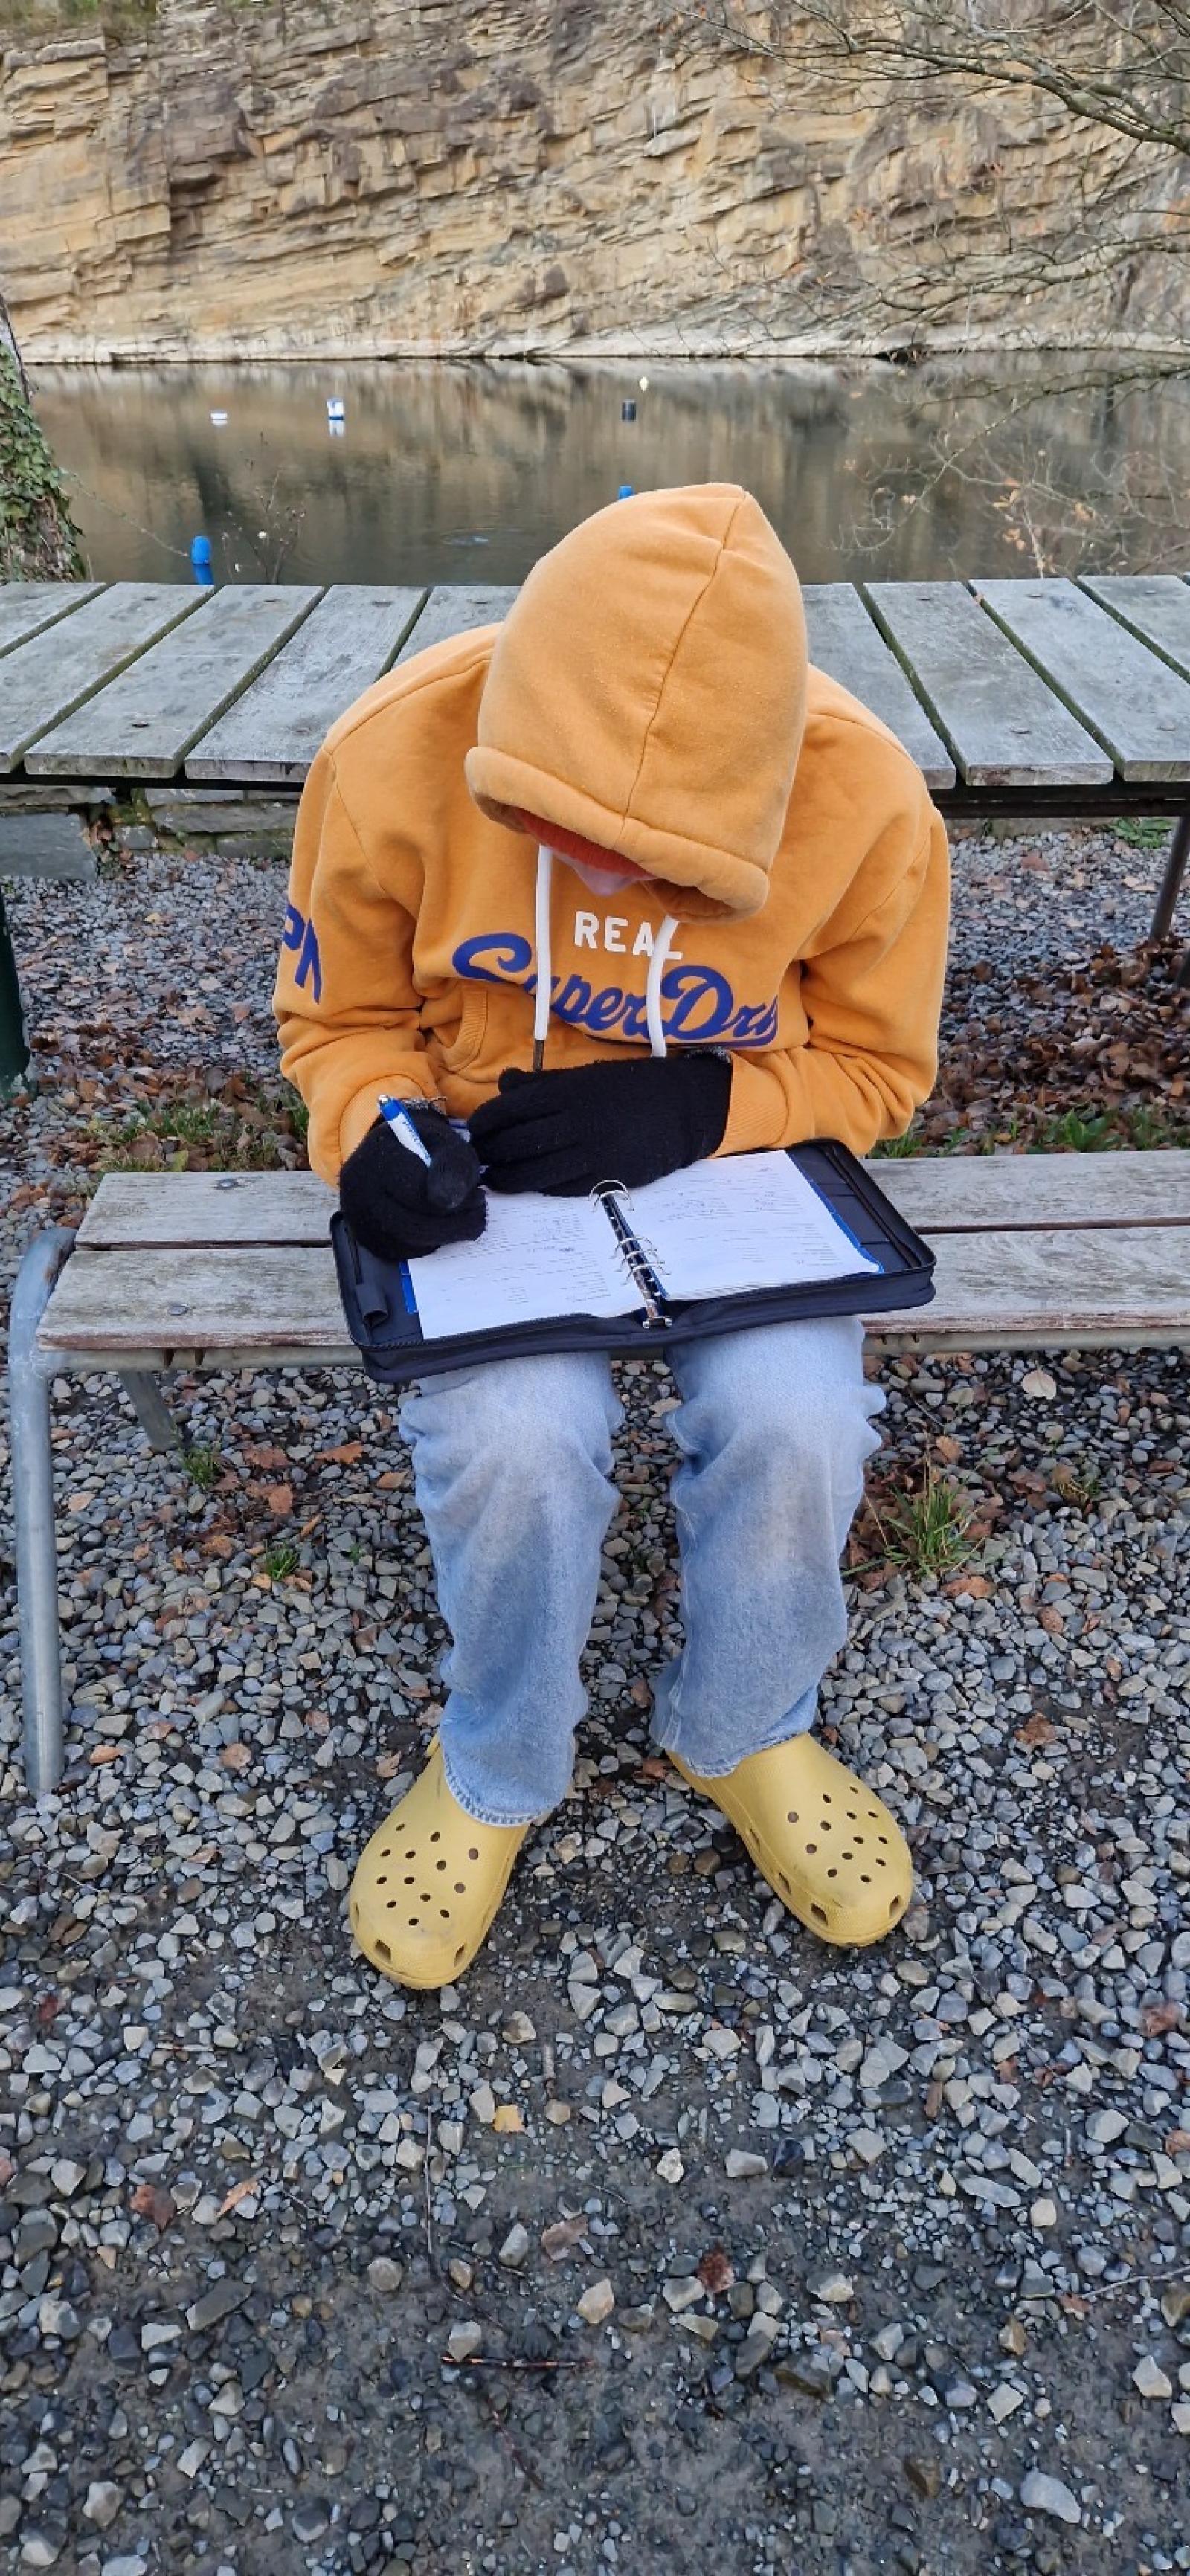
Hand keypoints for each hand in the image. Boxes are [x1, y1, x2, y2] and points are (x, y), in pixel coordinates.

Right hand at [339, 1105, 485, 1259]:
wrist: (398, 1153)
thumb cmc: (427, 1147)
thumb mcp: (448, 1145)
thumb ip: (451, 1167)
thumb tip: (447, 1202)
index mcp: (376, 1155)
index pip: (415, 1192)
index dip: (453, 1201)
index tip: (479, 1198)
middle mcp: (356, 1187)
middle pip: (408, 1224)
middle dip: (452, 1226)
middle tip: (479, 1218)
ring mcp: (356, 1215)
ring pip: (405, 1242)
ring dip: (444, 1238)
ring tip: (467, 1222)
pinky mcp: (365, 1236)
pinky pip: (400, 1251)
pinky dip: (428, 1244)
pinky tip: (443, 1228)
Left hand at [469, 1053, 732, 1195]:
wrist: (684, 1109)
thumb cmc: (632, 1087)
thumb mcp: (588, 1075)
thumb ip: (544, 1082)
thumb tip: (504, 1085)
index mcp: (572, 1091)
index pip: (515, 1108)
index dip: (488, 1121)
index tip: (474, 1129)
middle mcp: (580, 1122)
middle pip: (521, 1142)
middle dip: (492, 1152)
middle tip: (478, 1157)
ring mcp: (595, 1153)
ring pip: (538, 1171)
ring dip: (509, 1177)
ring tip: (493, 1178)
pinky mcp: (609, 1177)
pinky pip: (564, 1187)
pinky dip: (540, 1188)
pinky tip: (528, 1186)